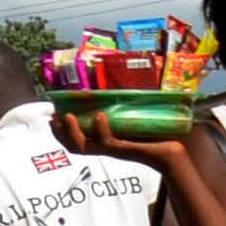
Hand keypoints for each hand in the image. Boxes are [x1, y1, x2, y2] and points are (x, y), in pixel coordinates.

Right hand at [45, 109, 192, 170]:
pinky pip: (108, 142)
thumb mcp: (133, 115)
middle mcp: (105, 147)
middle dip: (60, 133)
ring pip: (84, 147)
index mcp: (103, 140)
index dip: (60, 131)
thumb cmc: (155, 132)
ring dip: (73, 132)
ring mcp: (114, 149)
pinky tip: (99, 116)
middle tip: (54, 118)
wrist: (173, 151)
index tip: (52, 116)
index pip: (74, 139)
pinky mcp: (126, 150)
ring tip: (69, 116)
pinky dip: (101, 129)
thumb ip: (123, 103)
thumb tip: (118, 74)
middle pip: (73, 146)